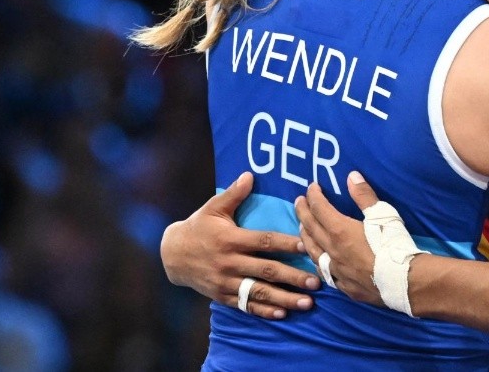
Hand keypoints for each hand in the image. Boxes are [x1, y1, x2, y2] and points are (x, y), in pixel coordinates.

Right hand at [160, 172, 319, 318]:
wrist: (172, 255)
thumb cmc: (198, 227)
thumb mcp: (213, 208)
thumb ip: (233, 193)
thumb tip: (250, 174)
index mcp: (230, 239)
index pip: (263, 241)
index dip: (285, 243)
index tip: (306, 246)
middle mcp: (229, 262)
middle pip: (266, 271)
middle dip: (293, 277)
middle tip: (316, 282)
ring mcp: (225, 282)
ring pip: (258, 292)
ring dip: (284, 298)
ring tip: (306, 303)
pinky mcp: (222, 295)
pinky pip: (245, 305)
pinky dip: (263, 310)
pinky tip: (282, 313)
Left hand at [295, 173, 384, 307]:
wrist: (404, 282)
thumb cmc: (394, 245)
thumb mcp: (382, 215)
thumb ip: (364, 196)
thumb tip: (351, 176)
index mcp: (340, 231)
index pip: (319, 208)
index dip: (314, 195)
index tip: (311, 186)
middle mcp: (332, 250)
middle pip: (310, 229)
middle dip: (303, 212)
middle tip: (298, 202)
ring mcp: (336, 270)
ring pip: (313, 252)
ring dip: (305, 237)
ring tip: (302, 228)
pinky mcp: (344, 286)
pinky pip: (324, 272)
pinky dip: (317, 261)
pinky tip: (319, 261)